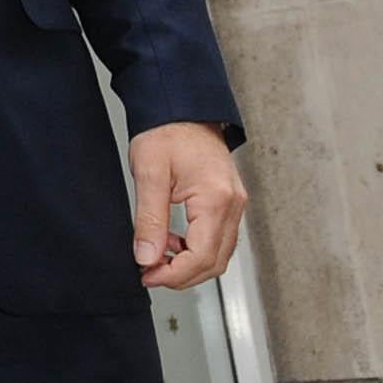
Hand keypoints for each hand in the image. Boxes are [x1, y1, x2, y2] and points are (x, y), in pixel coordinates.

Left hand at [129, 121, 244, 289]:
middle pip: (215, 262)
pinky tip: (173, 242)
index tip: (147, 275)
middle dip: (181, 276)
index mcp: (216, 198)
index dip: (174, 275)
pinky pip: (219, 238)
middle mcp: (233, 204)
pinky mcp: (229, 202)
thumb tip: (147, 258)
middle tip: (149, 273)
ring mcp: (235, 204)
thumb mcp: (149, 173)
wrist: (182, 106)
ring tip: (157, 258)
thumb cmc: (167, 130)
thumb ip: (149, 220)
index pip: (201, 257)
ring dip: (190, 265)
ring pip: (219, 254)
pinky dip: (197, 249)